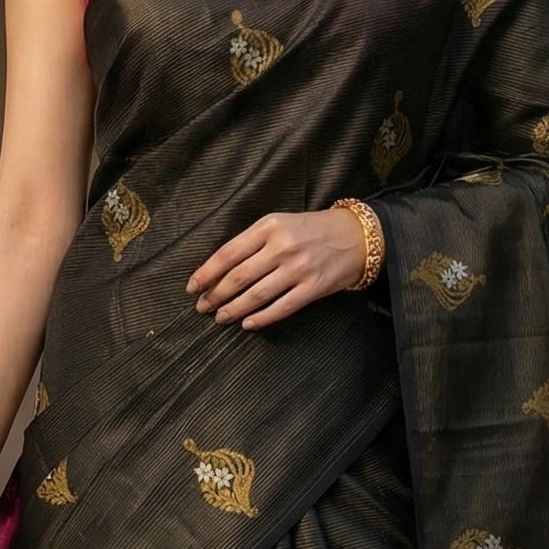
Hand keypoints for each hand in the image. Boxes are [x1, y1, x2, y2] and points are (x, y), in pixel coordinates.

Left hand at [186, 207, 369, 328]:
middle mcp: (282, 247)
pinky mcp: (313, 288)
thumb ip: (252, 242)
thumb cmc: (311, 230)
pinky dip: (261, 318)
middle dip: (215, 295)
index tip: (192, 287)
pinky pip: (281, 308)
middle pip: (238, 277)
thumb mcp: (280, 224)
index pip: (228, 253)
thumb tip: (220, 270)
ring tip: (220, 318)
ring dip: (233, 310)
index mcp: (269, 226)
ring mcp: (298, 269)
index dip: (207, 273)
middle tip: (202, 307)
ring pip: (256, 295)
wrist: (355, 237)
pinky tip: (247, 324)